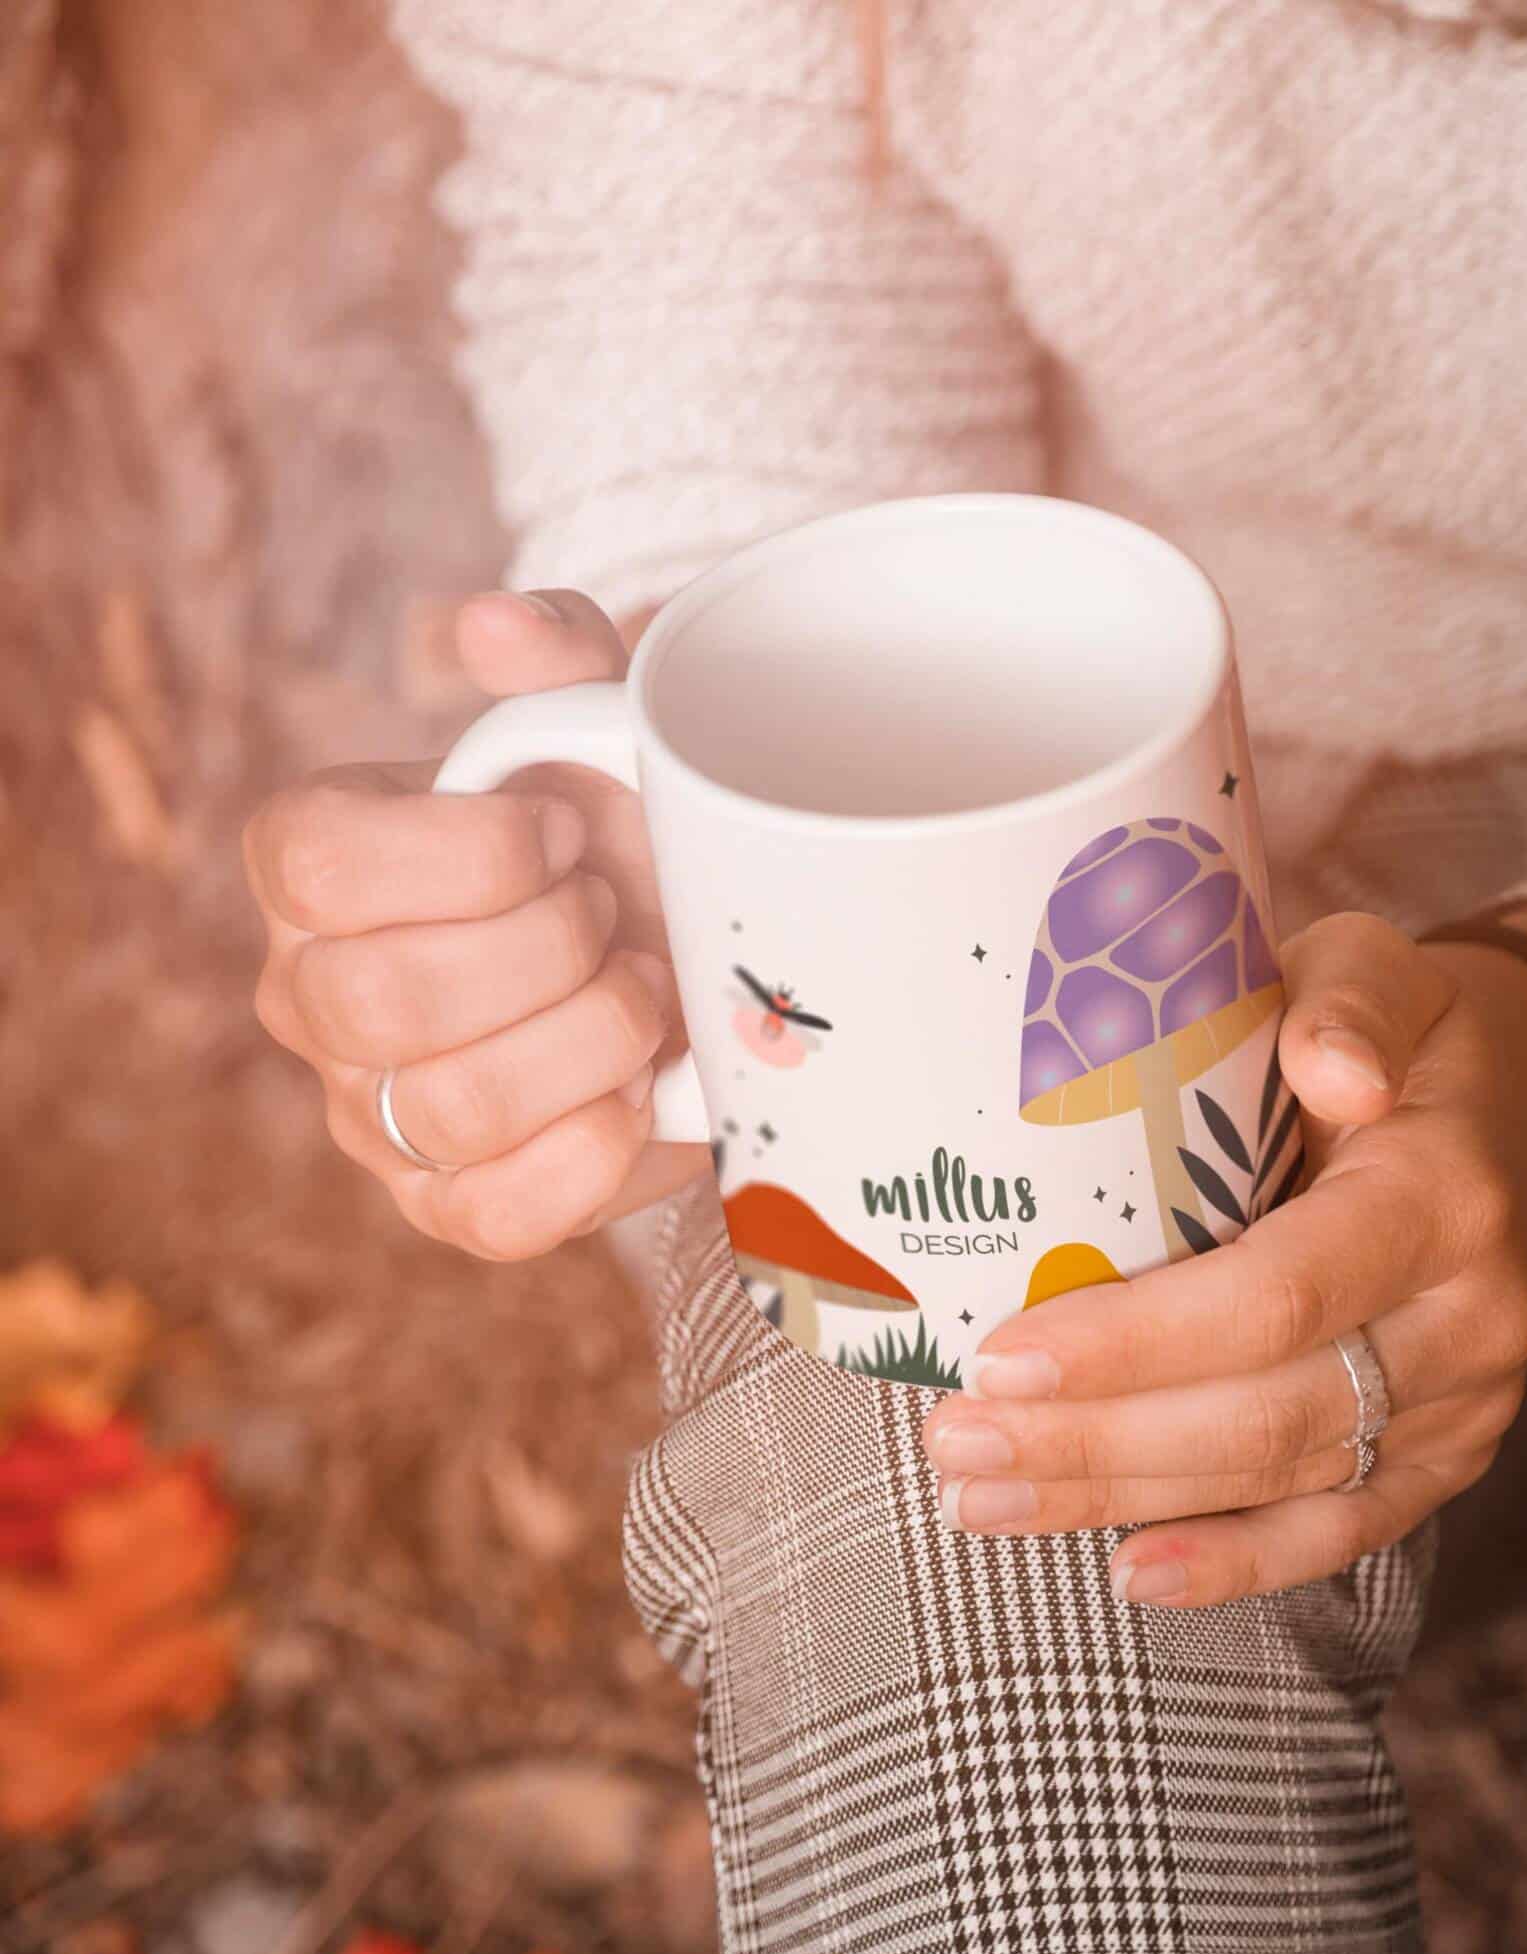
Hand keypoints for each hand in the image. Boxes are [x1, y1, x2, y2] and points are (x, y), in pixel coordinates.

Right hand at [244, 590, 705, 1257]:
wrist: (674, 953)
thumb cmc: (615, 831)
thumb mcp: (599, 723)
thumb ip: (554, 658)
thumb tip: (495, 625)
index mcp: (312, 864)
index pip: (319, 866)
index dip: (476, 851)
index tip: (574, 829)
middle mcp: (314, 995)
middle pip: (384, 997)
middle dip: (549, 948)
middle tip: (615, 913)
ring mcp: (373, 1115)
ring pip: (453, 1107)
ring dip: (591, 1040)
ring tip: (641, 991)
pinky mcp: (451, 1207)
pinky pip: (502, 1215)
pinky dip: (601, 1149)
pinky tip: (643, 1087)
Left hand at [920, 911, 1526, 1605]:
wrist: (1499, 1114)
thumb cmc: (1399, 1036)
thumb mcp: (1378, 971)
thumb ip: (1347, 1002)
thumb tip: (1330, 1066)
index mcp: (1444, 1194)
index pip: (1277, 1294)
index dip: (1137, 1343)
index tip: (1000, 1357)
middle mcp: (1473, 1317)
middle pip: (1265, 1412)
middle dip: (1096, 1441)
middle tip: (956, 1443)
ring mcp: (1466, 1404)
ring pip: (1281, 1480)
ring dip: (1123, 1499)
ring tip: (985, 1496)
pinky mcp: (1446, 1457)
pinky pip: (1340, 1532)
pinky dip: (1233, 1564)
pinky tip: (1130, 1572)